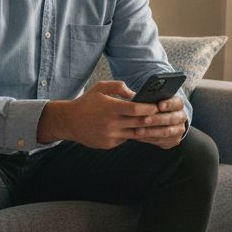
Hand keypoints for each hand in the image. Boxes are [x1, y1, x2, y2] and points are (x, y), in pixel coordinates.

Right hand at [37, 81, 186, 148]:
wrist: (69, 121)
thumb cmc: (87, 102)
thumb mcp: (100, 88)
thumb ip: (119, 87)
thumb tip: (136, 93)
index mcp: (111, 108)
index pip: (136, 110)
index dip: (149, 108)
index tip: (157, 106)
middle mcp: (112, 123)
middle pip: (138, 123)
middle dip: (152, 120)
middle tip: (163, 116)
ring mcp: (110, 136)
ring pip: (134, 133)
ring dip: (145, 129)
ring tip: (155, 124)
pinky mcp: (108, 144)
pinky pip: (125, 139)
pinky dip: (132, 134)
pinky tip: (138, 130)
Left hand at [129, 96, 186, 148]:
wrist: (165, 123)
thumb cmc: (155, 108)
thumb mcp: (154, 100)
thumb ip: (146, 97)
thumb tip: (131, 95)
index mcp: (178, 104)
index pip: (177, 103)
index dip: (169, 104)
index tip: (159, 105)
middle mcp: (181, 117)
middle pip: (171, 118)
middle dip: (157, 119)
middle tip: (144, 120)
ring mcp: (178, 129)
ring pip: (166, 131)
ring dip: (151, 131)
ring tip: (138, 131)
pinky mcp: (173, 140)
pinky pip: (161, 140)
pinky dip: (149, 138)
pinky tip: (139, 137)